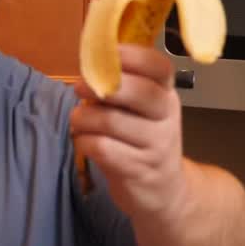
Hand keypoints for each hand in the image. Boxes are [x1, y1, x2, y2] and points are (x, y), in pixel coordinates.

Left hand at [70, 44, 185, 219]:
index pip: (159, 67)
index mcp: (167, 95)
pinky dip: (84, 141)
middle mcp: (166, 117)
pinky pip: (103, 148)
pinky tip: (83, 141)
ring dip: (84, 118)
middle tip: (78, 87)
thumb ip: (122, 88)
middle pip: (138, 92)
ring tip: (77, 120)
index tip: (106, 52)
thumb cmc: (143, 142)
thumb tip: (89, 63)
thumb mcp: (142, 111)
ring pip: (112, 121)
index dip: (133, 55)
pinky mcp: (139, 170)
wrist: (164, 192)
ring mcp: (156, 146)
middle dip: (100, 86)